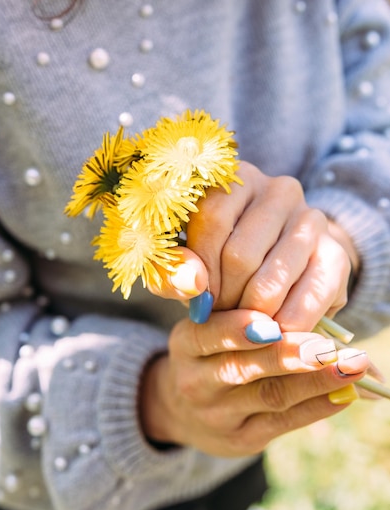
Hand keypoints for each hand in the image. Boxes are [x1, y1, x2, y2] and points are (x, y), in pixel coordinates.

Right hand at [139, 310, 367, 455]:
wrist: (185, 409)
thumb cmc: (210, 352)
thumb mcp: (210, 327)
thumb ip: (246, 314)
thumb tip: (302, 302)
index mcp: (186, 343)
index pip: (209, 335)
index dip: (238, 330)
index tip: (271, 323)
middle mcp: (196, 381)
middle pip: (242, 368)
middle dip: (286, 356)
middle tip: (324, 347)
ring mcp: (218, 415)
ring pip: (269, 395)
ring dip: (314, 381)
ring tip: (350, 367)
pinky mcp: (241, 439)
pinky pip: (283, 422)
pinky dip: (316, 406)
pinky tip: (344, 394)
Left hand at [150, 162, 356, 330]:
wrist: (276, 264)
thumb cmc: (218, 260)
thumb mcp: (188, 261)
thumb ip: (174, 272)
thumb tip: (193, 285)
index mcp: (237, 178)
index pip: (213, 220)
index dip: (200, 269)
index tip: (197, 299)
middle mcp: (279, 190)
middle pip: (241, 254)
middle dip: (224, 297)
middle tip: (219, 315)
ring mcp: (312, 219)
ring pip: (271, 281)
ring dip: (250, 315)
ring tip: (241, 323)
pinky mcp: (336, 253)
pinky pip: (306, 300)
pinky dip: (284, 326)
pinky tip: (271, 332)